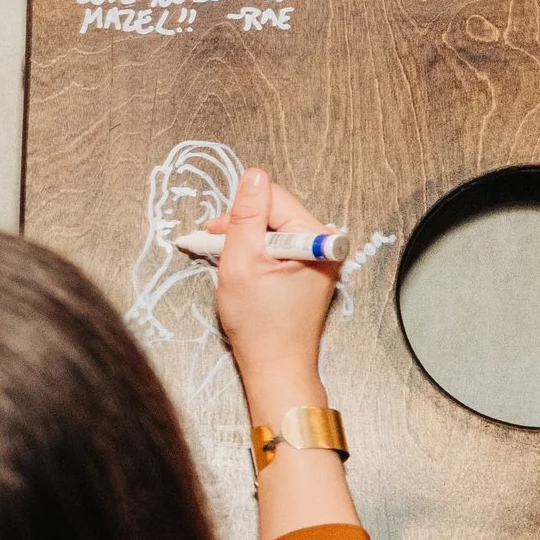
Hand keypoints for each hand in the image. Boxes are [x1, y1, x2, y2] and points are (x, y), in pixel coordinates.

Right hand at [208, 169, 340, 421]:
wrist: (276, 365)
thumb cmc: (258, 321)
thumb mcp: (241, 261)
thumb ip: (246, 215)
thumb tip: (253, 174)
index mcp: (315, 237)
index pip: (272, 199)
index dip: (239, 213)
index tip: (213, 234)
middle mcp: (326, 244)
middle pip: (276, 214)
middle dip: (243, 228)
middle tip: (217, 249)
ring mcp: (322, 259)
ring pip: (276, 232)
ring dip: (249, 243)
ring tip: (230, 265)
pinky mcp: (314, 272)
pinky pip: (282, 250)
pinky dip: (259, 257)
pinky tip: (245, 273)